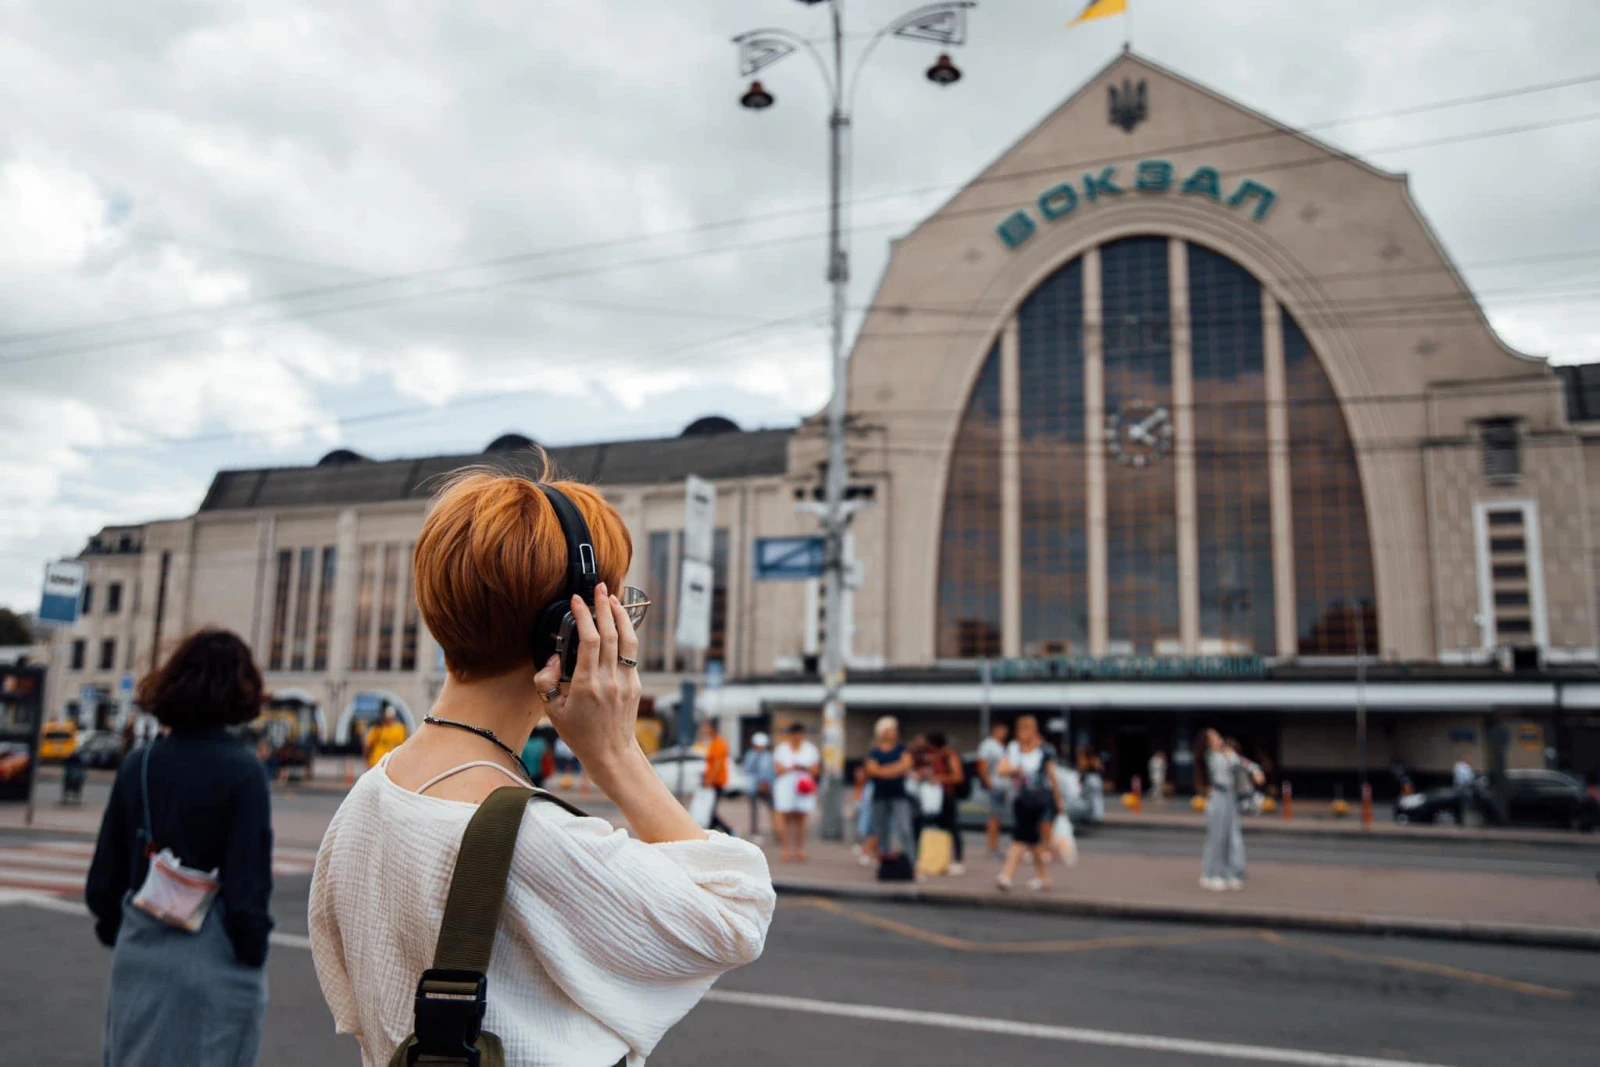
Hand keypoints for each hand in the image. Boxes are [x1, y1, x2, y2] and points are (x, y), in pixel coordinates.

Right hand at [534, 583, 642, 774]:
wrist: (611, 752)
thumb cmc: (579, 733)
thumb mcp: (552, 710)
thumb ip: (545, 682)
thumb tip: (553, 659)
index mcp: (587, 684)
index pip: (590, 640)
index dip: (584, 616)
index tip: (577, 600)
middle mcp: (609, 679)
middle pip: (611, 634)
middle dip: (605, 606)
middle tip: (599, 588)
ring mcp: (625, 681)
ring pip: (628, 640)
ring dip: (622, 616)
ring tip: (614, 598)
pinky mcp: (635, 684)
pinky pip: (631, 654)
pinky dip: (626, 635)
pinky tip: (619, 625)